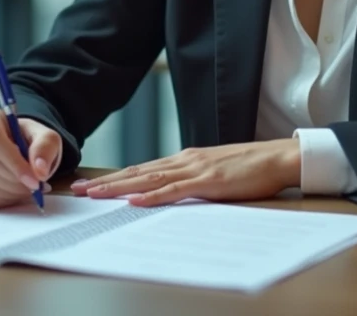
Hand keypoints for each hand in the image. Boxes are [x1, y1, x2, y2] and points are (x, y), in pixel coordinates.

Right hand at [0, 108, 62, 208]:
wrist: (19, 153)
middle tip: (35, 187)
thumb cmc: (30, 141)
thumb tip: (39, 170)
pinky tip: (13, 194)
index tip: (34, 180)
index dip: (13, 162)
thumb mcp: (46, 137)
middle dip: (14, 180)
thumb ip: (46, 147)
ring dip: (9, 193)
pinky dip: (0, 201)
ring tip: (26, 189)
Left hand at [71, 139, 300, 206]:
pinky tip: (134, 201)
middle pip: (138, 173)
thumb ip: (193, 180)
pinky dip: (152, 196)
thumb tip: (173, 192)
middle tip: (79, 190)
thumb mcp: (215, 173)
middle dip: (107, 182)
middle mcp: (184, 160)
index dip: (115, 178)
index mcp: (185, 159)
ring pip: (149, 180)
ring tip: (95, 195)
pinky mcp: (208, 181)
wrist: (277, 157)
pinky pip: (174, 190)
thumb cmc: (250, 167)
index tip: (92, 185)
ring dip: (119, 188)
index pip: (143, 170)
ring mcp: (195, 169)